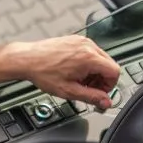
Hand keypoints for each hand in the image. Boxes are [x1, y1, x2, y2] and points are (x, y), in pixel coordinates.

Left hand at [0, 36, 120, 109]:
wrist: (28, 59)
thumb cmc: (43, 72)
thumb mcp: (69, 91)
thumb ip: (92, 97)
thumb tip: (106, 102)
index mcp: (89, 58)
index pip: (114, 71)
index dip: (110, 86)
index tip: (100, 93)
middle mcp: (88, 46)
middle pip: (108, 65)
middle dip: (102, 80)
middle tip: (88, 89)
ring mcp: (82, 41)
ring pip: (100, 59)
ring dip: (94, 72)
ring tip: (79, 81)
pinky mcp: (75, 40)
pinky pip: (90, 53)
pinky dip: (87, 64)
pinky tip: (74, 72)